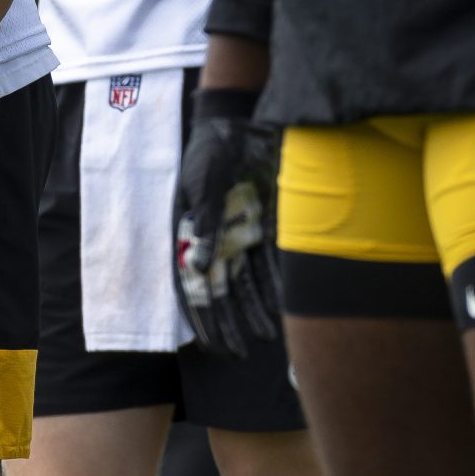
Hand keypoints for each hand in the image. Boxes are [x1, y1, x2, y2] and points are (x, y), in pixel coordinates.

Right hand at [175, 90, 282, 357]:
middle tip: (239, 354)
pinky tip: (283, 308)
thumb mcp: (201, 188)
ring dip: (254, 311)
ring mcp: (240, 234)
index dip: (203, 318)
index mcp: (192, 234)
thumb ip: (205, 227)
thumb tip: (201, 269)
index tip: (212, 348)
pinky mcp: (263, 224)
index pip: (195, 286)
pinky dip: (274, 285)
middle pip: (222, 292)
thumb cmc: (209, 152)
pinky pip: (269, 260)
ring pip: (247, 282)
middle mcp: (217, 240)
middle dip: (230, 324)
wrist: (235, 121)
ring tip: (266, 337)